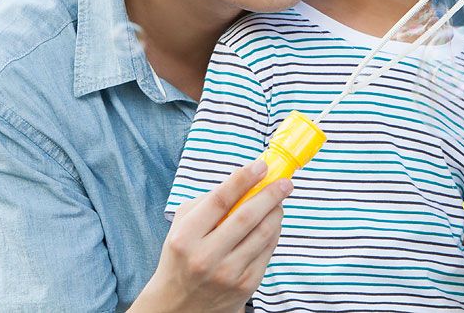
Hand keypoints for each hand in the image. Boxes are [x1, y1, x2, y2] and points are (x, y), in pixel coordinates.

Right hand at [132, 159, 289, 312]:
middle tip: (285, 181)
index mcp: (185, 237)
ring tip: (280, 201)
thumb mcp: (181, 227)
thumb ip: (207, 202)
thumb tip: (243, 179)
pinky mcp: (245, 286)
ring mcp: (227, 274)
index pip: (219, 200)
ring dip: (277, 212)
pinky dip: (274, 232)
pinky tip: (273, 223)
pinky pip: (268, 251)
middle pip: (247, 216)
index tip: (261, 165)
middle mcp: (205, 257)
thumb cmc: (182, 256)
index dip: (243, 179)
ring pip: (263, 233)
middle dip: (271, 194)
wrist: (178, 307)